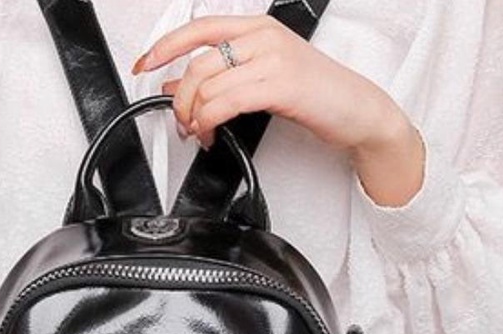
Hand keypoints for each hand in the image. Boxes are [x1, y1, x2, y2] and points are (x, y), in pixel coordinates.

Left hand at [132, 14, 424, 206]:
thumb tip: (178, 85)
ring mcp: (272, 58)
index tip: (144, 66)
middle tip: (180, 123)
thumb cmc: (316, 96)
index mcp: (257, 28)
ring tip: (198, 134)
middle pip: (198, 63)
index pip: (199, 29)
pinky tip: (211, 135)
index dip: (165, 47)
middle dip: (179, 99)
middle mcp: (263, 37)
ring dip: (193, 116)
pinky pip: (226, 102)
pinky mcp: (280, 85)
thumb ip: (222, 80)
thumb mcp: (261, 82)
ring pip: (208, 85)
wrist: (358, 112)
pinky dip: (209, 122)